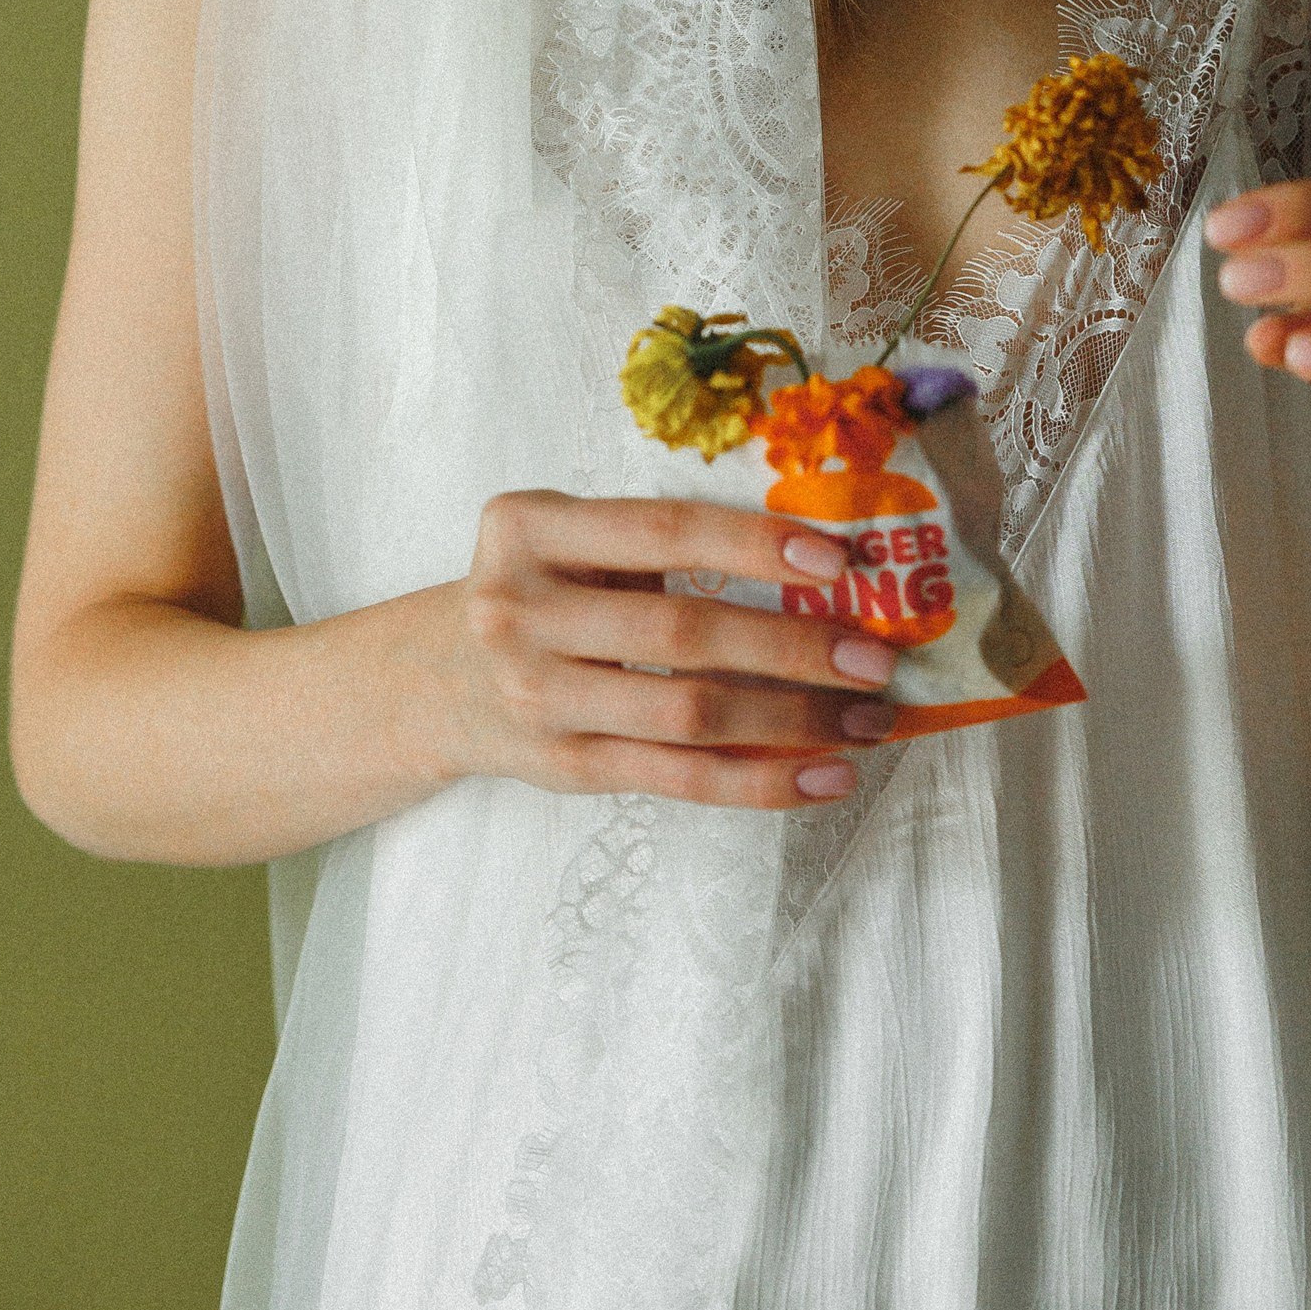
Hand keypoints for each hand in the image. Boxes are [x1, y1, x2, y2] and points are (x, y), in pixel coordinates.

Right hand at [448, 490, 900, 807]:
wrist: (433, 678)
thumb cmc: (539, 590)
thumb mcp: (568, 540)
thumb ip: (659, 542)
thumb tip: (816, 565)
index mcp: (528, 528)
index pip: (661, 529)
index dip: (753, 544)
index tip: (840, 559)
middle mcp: (521, 611)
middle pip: (683, 631)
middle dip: (794, 644)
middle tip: (877, 655)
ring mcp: (537, 696)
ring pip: (688, 714)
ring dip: (793, 720)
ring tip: (868, 719)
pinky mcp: (562, 766)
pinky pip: (677, 778)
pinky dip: (760, 780)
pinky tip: (824, 775)